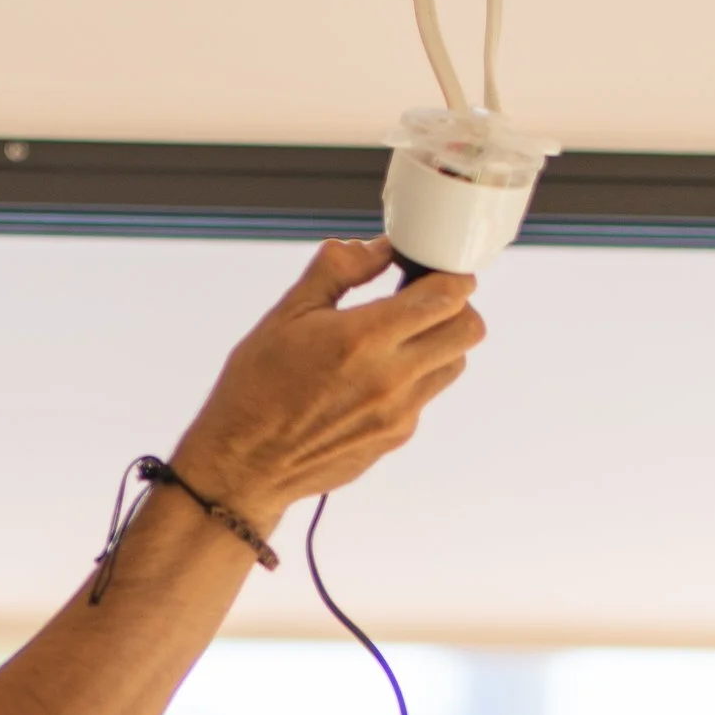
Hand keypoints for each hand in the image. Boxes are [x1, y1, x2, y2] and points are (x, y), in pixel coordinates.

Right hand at [172, 240, 483, 531]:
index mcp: (364, 338)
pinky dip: (415, 378)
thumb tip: (377, 248)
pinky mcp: (395, 438)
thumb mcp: (287, 314)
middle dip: (456, 306)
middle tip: (423, 300)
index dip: (450, 275)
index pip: (447, 297)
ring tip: (401, 338)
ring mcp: (399, 413)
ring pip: (455, 364)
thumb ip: (338, 270)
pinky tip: (375, 376)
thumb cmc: (256, 387)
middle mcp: (391, 378)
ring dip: (440, 343)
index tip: (434, 270)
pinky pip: (426, 397)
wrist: (244, 465)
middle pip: (469, 329)